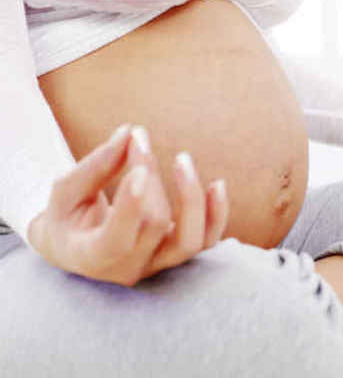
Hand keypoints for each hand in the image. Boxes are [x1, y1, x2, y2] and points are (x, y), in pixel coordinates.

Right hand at [27, 125, 228, 285]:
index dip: (130, 206)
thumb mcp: (66, 192)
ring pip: (189, 243)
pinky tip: (217, 184)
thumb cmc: (68, 217)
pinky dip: (217, 215)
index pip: (116, 239)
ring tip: (183, 160)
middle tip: (139, 138)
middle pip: (154, 224)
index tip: (138, 168)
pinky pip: (207, 242)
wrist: (78, 248)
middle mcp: (129, 268)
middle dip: (150, 177)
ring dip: (193, 199)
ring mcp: (158, 265)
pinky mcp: (177, 255)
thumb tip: (129, 134)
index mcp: (93, 256)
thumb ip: (95, 166)